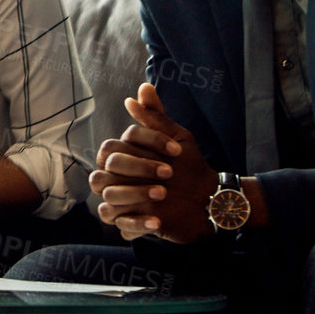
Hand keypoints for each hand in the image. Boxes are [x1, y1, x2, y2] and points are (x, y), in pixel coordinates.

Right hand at [91, 84, 213, 242]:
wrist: (208, 200)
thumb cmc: (189, 166)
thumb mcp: (177, 138)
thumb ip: (155, 115)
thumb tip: (141, 89)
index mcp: (121, 155)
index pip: (115, 145)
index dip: (146, 145)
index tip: (176, 151)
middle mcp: (115, 176)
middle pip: (106, 168)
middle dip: (138, 169)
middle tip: (168, 174)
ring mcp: (119, 200)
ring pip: (107, 196)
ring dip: (135, 194)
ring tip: (164, 195)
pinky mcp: (127, 223)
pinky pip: (118, 224)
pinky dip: (137, 222)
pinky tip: (158, 220)